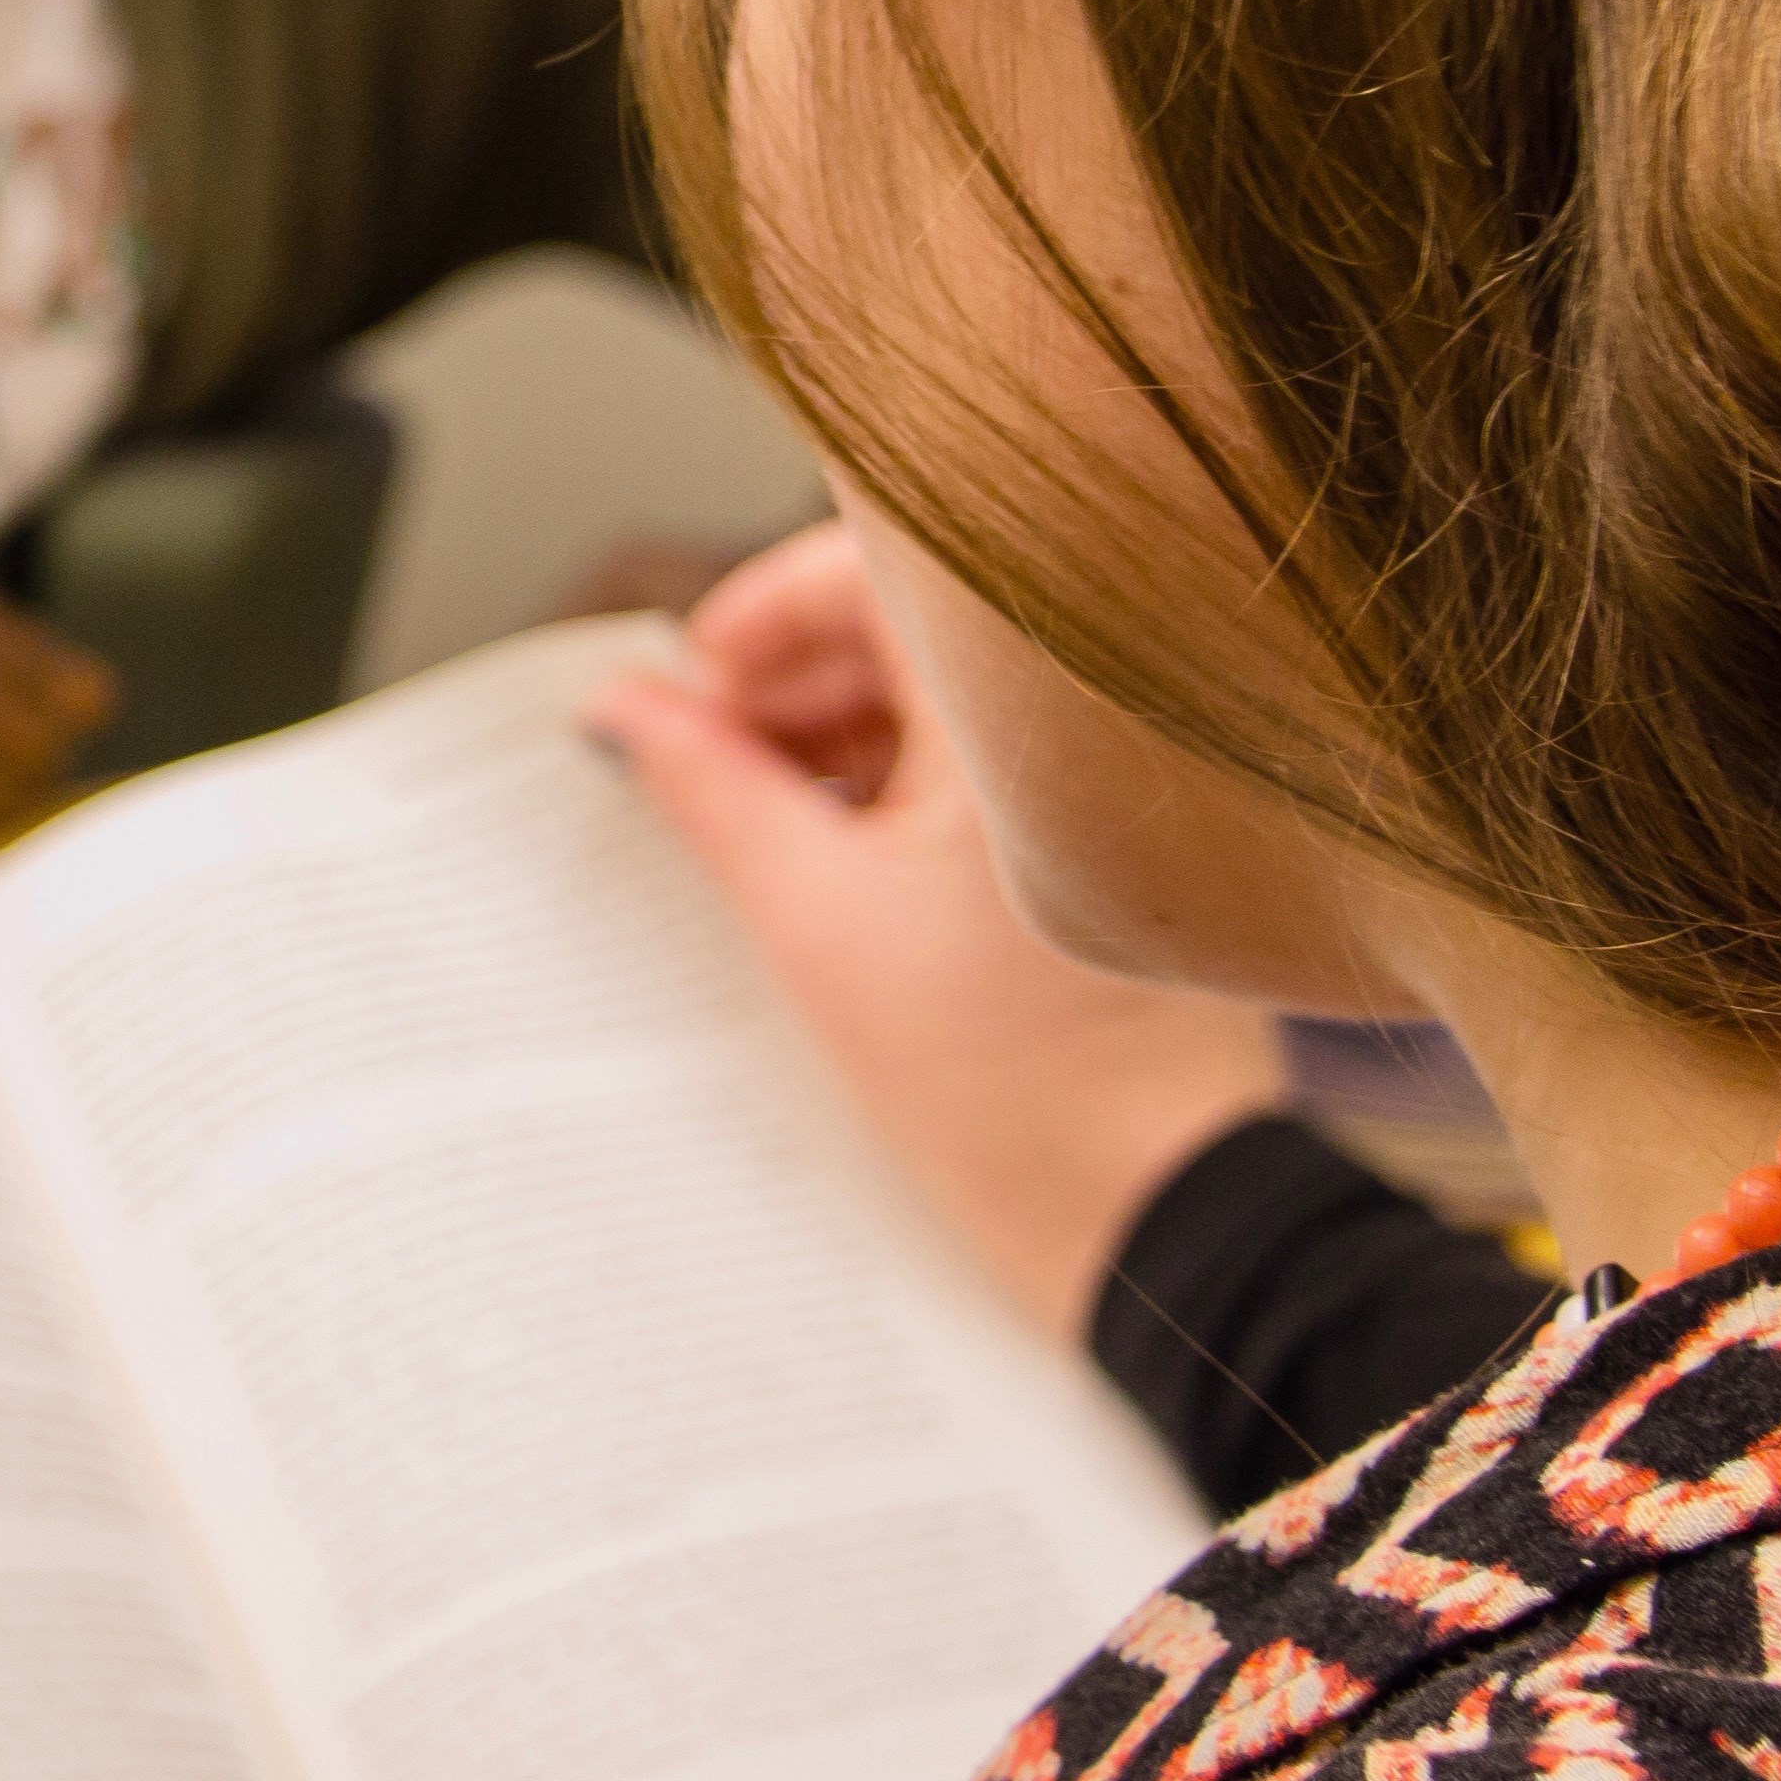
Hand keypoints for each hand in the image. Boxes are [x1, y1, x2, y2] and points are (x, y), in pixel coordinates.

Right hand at [586, 525, 1290, 1345]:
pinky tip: (851, 862)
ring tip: (773, 826)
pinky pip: (1004, 763)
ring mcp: (1118, 781)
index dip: (773, 607)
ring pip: (957, 699)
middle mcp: (1092, 721)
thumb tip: (630, 703)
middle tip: (713, 758)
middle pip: (921, 628)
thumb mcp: (813, 921)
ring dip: (849, 734)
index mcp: (1027, 712)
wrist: (1150, 1215)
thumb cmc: (1010, 1089)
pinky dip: (916, 787)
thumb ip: (711, 787)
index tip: (702, 676)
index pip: (884, 565)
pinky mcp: (1124, 841)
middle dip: (801, 680)